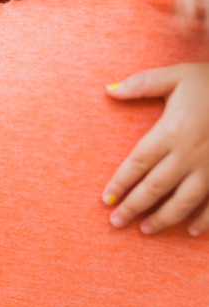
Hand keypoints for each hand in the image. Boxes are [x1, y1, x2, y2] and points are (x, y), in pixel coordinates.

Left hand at [103, 63, 208, 234]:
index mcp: (170, 132)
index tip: (106, 199)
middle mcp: (189, 153)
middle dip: (133, 207)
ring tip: (145, 230)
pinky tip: (192, 231)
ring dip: (163, 219)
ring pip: (184, 201)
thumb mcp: (176, 75)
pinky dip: (206, 220)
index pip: (136, 164)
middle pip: (154, 187)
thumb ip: (141, 84)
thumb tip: (108, 90)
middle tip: (116, 222)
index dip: (120, 184)